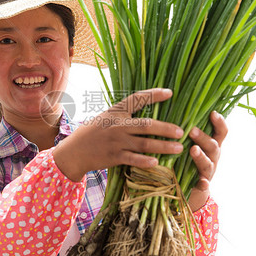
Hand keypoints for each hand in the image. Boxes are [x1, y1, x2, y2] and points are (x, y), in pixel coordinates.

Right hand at [53, 88, 183, 181]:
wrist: (74, 151)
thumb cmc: (93, 133)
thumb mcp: (106, 118)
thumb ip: (124, 115)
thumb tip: (147, 113)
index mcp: (116, 112)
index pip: (137, 99)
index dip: (153, 95)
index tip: (170, 92)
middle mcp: (118, 125)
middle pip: (146, 125)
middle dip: (165, 128)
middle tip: (181, 131)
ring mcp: (116, 141)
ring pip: (144, 143)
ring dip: (163, 146)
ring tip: (179, 148)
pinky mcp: (114, 156)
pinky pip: (133, 159)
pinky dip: (144, 161)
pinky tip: (156, 162)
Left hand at [187, 111, 227, 211]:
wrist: (189, 186)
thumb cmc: (187, 157)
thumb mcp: (191, 142)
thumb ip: (189, 129)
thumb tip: (178, 106)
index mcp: (212, 144)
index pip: (221, 132)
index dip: (219, 123)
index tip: (213, 113)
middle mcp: (213, 157)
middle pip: (213, 146)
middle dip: (203, 138)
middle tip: (192, 130)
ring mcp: (208, 171)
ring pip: (207, 163)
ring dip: (201, 156)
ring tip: (193, 150)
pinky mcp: (201, 185)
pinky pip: (204, 185)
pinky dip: (203, 184)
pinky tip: (201, 183)